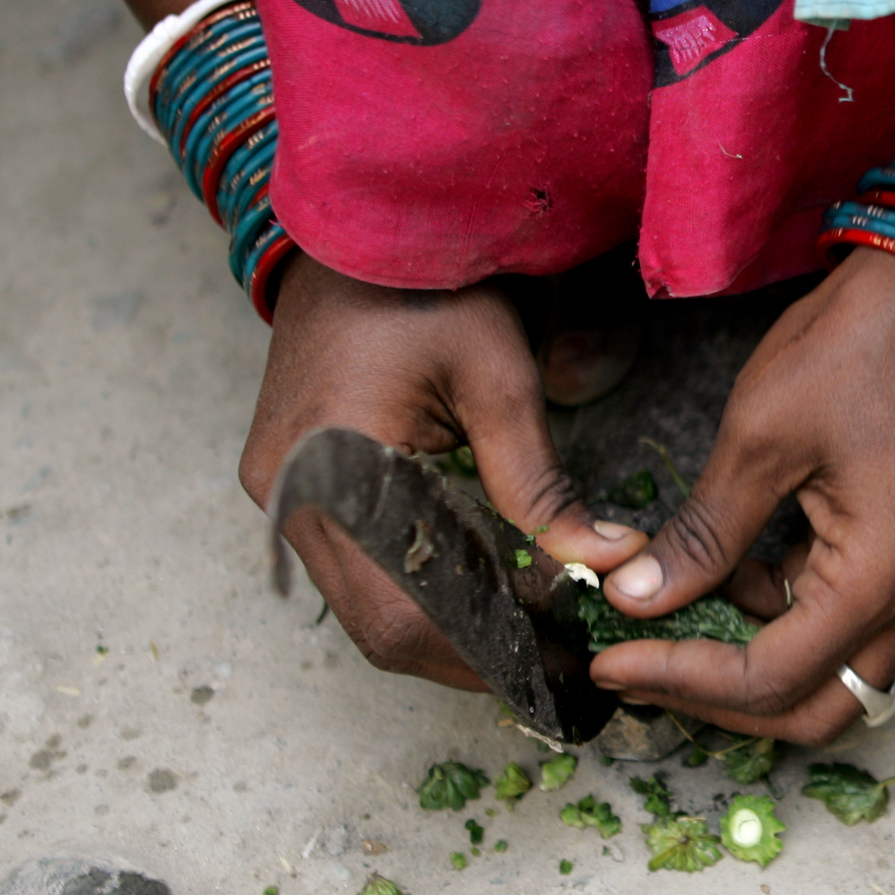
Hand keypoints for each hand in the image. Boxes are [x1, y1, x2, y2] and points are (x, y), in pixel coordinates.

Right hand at [237, 255, 643, 687]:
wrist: (357, 227)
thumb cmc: (426, 285)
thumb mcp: (496, 377)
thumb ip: (541, 482)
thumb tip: (610, 561)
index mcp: (326, 475)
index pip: (398, 614)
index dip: (480, 656)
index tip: (557, 667)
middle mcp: (287, 501)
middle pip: (379, 625)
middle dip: (471, 654)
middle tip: (559, 659)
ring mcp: (285, 497)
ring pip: (369, 604)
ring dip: (450, 626)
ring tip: (537, 630)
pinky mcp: (300, 485)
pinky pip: (362, 566)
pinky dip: (426, 586)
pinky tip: (491, 585)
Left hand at [588, 248, 894, 743]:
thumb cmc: (859, 345)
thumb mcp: (761, 435)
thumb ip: (702, 533)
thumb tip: (635, 598)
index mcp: (883, 576)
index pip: (770, 678)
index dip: (680, 679)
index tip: (610, 659)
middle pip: (818, 710)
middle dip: (723, 700)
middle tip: (645, 667)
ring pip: (836, 672)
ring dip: (756, 655)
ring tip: (678, 601)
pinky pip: (853, 620)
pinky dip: (788, 614)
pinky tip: (734, 566)